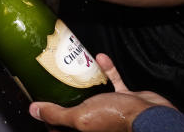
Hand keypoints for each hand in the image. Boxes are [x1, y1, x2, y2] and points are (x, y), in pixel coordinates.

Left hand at [29, 54, 173, 131]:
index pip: (59, 128)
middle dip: (66, 93)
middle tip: (56, 77)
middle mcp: (96, 123)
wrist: (149, 114)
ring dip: (86, 79)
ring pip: (94, 94)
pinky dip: (107, 70)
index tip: (40, 100)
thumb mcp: (80, 118)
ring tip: (75, 63)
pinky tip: (101, 58)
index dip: (48, 117)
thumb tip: (34, 111)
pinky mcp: (125, 99)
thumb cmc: (117, 119)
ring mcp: (111, 110)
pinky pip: (113, 82)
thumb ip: (57, 114)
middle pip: (75, 109)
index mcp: (84, 131)